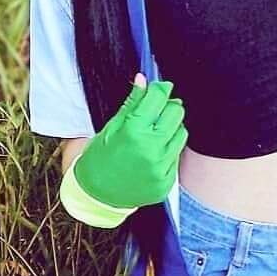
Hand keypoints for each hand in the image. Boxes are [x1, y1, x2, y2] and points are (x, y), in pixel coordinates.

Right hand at [73, 73, 187, 208]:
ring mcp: (160, 167)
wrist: (95, 196)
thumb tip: (143, 80)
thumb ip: (132, 103)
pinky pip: (177, 155)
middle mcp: (151, 149)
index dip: (160, 89)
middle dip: (168, 107)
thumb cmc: (99, 159)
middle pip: (176, 112)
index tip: (159, 88)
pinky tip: (153, 152)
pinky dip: (168, 150)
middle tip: (156, 111)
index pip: (159, 97)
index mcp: (133, 132)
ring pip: (181, 132)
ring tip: (153, 134)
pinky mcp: (166, 181)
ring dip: (171, 128)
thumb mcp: (111, 127)